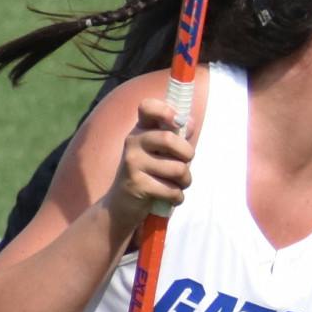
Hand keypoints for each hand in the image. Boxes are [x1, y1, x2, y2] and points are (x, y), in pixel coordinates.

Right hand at [108, 98, 193, 233]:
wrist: (121, 204)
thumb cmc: (147, 174)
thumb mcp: (158, 151)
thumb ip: (175, 136)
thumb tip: (190, 123)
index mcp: (140, 130)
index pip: (147, 107)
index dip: (165, 110)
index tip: (177, 122)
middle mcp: (133, 142)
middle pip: (170, 139)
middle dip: (188, 155)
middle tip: (186, 164)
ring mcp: (133, 163)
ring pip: (177, 168)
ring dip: (185, 180)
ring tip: (179, 184)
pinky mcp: (137, 185)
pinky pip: (171, 190)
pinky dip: (177, 197)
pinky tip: (171, 198)